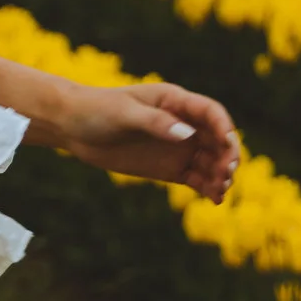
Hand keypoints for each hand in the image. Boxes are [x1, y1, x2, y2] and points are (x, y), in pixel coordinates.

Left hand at [58, 82, 239, 201]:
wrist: (72, 126)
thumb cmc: (98, 110)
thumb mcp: (125, 113)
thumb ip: (156, 122)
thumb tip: (187, 134)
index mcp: (175, 101)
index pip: (211, 113)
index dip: (224, 128)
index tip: (227, 146)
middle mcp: (182, 124)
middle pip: (217, 139)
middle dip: (227, 156)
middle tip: (226, 173)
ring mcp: (178, 147)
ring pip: (211, 161)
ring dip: (221, 174)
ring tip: (220, 189)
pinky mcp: (170, 167)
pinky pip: (197, 177)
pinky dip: (209, 187)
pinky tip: (214, 198)